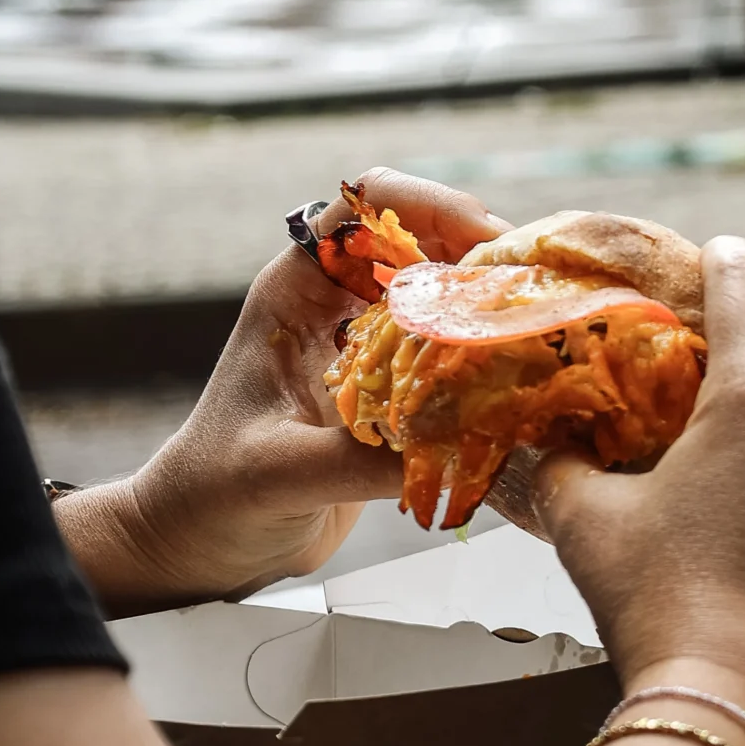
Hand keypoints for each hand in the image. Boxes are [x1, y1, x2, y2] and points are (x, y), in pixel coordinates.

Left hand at [61, 169, 506, 613]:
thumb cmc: (214, 492)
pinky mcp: (397, 391)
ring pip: (450, 291)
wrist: (205, 541)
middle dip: (485, 253)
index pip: (367, 204)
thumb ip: (354, 459)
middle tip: (534, 292)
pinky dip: (491, 358)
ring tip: (538, 331)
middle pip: (428, 238)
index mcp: (297, 292)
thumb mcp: (277, 472)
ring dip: (494, 304)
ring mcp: (371, 345)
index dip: (432, 206)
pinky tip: (521, 382)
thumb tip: (450, 448)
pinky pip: (456, 351)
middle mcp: (339, 305)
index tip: (487, 243)